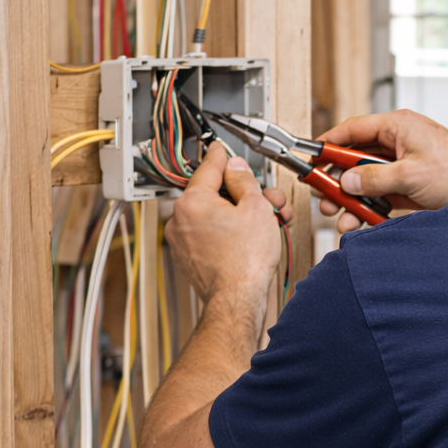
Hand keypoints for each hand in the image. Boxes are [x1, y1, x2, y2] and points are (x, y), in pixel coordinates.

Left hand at [164, 141, 292, 303]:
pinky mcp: (190, 257)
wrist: (237, 299)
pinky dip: (228, 232)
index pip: (209, 167)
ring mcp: (183, 240)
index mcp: (192, 201)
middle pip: (215, 193)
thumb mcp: (256, 207)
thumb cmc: (245, 260)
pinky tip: (250, 238)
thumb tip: (236, 169)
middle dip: (243, 194)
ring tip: (266, 223)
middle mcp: (180, 218)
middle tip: (266, 199)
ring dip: (239, 214)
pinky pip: (209, 234)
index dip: (222, 155)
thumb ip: (244, 180)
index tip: (222, 149)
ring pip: (214, 214)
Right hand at [317, 109, 447, 231]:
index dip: (329, 143)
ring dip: (351, 198)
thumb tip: (346, 182)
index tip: (311, 158)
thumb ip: (373, 179)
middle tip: (322, 194)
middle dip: (337, 178)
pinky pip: (380, 195)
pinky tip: (361, 220)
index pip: (353, 129)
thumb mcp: (410, 175)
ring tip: (341, 215)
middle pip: (356, 158)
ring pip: (366, 180)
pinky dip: (369, 207)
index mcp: (399, 127)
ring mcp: (403, 166)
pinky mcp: (409, 187)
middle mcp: (399, 143)